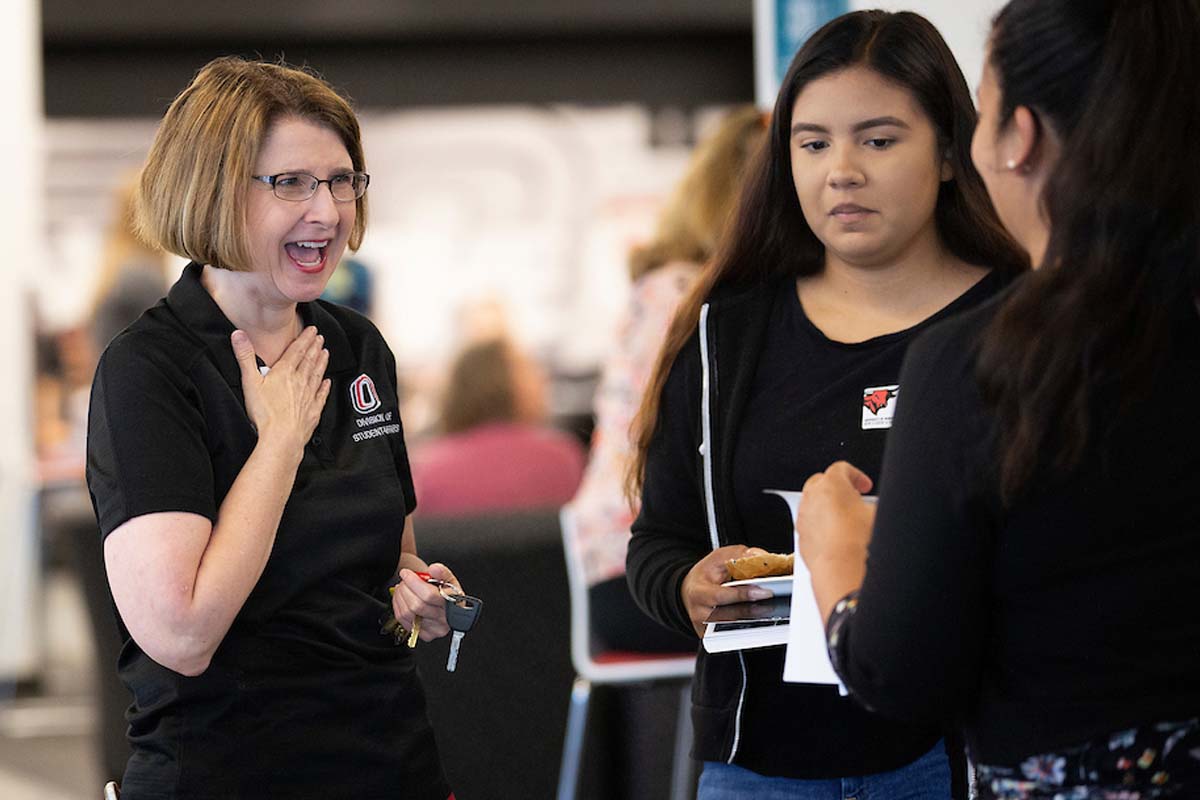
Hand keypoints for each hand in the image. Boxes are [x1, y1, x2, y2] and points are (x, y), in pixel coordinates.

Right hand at [231, 327, 330, 451]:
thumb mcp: (250, 381)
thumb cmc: (264, 413)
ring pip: (317, 375)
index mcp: (285, 372)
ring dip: (322, 363)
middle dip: (315, 348)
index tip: (312, 330)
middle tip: (320, 338)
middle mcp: (300, 382)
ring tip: (326, 353)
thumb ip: (245, 356)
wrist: (281, 437)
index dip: (305, 339)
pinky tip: (327, 382)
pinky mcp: (312, 412)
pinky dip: (325, 387)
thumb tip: (238, 334)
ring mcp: (308, 397)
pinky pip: (321, 396)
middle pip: (310, 360)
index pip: (297, 350)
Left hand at [390, 563, 459, 641]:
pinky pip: (403, 621)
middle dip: (405, 589)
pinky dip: (398, 606)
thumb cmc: (448, 592)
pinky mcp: (424, 635)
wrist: (448, 605)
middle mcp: (445, 621)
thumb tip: (434, 569)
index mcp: (454, 605)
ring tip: (402, 588)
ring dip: (400, 597)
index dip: (414, 583)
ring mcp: (434, 630)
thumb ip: (442, 572)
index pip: (429, 595)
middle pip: (417, 605)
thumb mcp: (449, 578)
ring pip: (407, 614)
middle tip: (405, 580)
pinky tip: (401, 598)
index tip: (406, 573)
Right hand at [680, 544, 775, 637]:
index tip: (764, 592)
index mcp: (699, 592)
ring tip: (766, 609)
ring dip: (752, 620)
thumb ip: (739, 555)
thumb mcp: (718, 558)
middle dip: (752, 610)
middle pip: (730, 617)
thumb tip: (760, 557)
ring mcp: (706, 628)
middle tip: (770, 603)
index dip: (744, 595)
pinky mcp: (712, 637)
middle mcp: (700, 613)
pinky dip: (745, 626)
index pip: (722, 596)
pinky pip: (731, 635)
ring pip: (733, 629)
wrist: (689, 590)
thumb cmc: (705, 574)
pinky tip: (755, 618)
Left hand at [795, 461, 874, 571]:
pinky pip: (810, 525)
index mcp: (832, 483)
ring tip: (846, 519)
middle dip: (837, 488)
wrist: (841, 568)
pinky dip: (820, 526)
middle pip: (821, 482)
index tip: (864, 485)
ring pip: (813, 504)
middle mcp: (812, 497)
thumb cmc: (859, 540)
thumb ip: (872, 503)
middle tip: (852, 497)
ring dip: (827, 507)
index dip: (856, 475)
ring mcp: (803, 517)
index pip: (842, 468)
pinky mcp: (801, 537)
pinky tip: (836, 538)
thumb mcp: (877, 512)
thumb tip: (872, 507)